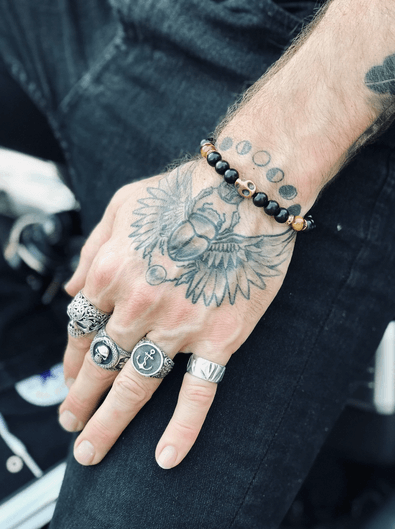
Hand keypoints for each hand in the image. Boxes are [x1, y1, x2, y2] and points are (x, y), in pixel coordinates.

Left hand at [59, 158, 295, 468]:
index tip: (70, 377)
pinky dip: (183, 429)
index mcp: (110, 273)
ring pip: (136, 386)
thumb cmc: (184, 193)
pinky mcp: (220, 337)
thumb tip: (73, 290)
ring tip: (92, 448)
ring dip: (109, 422)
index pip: (79, 329)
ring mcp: (178, 325)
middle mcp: (137, 304)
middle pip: (98, 364)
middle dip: (79, 400)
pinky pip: (199, 392)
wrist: (245, 190)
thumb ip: (91, 251)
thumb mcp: (121, 206)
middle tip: (72, 424)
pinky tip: (167, 457)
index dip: (71, 359)